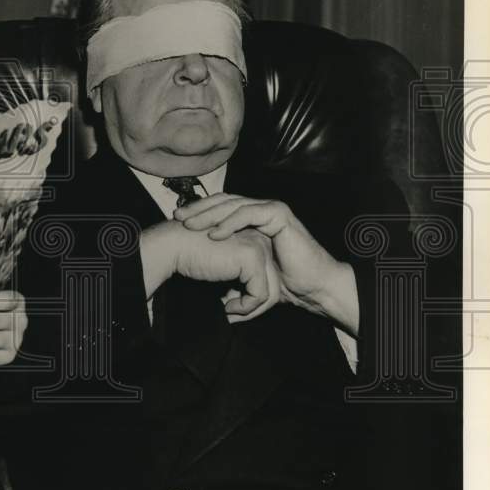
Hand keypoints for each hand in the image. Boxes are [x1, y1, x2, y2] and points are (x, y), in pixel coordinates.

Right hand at [142, 221, 281, 322]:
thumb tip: (253, 305)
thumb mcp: (222, 269)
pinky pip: (260, 294)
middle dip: (254, 307)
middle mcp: (262, 240)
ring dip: (250, 310)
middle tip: (231, 315)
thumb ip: (239, 280)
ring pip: (272, 292)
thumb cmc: (191, 257)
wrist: (173, 246)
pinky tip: (227, 305)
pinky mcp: (252, 257)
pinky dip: (245, 306)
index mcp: (256, 239)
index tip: (230, 308)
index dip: (251, 299)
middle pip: (274, 285)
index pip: (268, 277)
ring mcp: (259, 247)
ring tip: (229, 311)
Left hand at [175, 194, 358, 333]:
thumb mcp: (248, 273)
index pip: (220, 208)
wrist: (313, 287)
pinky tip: (214, 234)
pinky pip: (249, 214)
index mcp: (252, 219)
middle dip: (198, 209)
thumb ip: (230, 271)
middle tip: (177, 219)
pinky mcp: (279, 214)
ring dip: (209, 214)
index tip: (177, 223)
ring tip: (190, 225)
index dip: (198, 212)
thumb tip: (209, 285)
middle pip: (223, 202)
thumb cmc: (285, 283)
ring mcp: (270, 210)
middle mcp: (260, 210)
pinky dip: (230, 222)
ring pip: (233, 205)